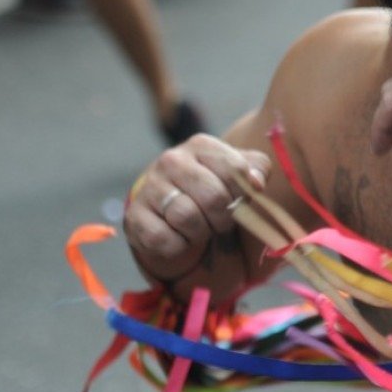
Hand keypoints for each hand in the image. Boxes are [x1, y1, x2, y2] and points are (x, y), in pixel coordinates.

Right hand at [124, 134, 269, 293]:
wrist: (169, 210)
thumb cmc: (211, 188)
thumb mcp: (238, 173)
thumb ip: (256, 169)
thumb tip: (256, 182)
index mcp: (200, 145)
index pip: (236, 170)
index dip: (244, 194)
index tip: (239, 201)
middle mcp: (172, 160)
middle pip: (214, 197)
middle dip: (223, 218)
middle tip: (220, 221)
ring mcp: (150, 187)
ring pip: (187, 218)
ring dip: (201, 233)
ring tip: (199, 228)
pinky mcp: (135, 216)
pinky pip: (164, 239)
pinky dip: (178, 246)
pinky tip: (179, 237)